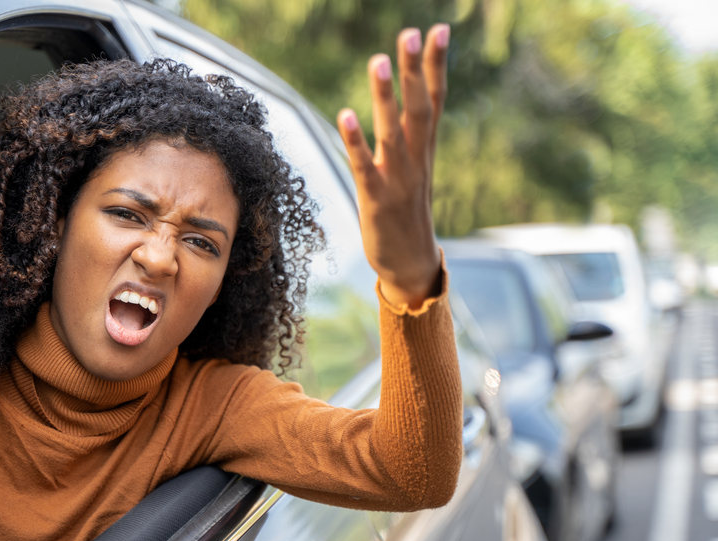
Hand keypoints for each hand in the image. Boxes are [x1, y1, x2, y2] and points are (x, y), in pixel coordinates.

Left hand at [336, 25, 448, 309]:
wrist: (411, 265)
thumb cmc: (406, 213)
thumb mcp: (412, 169)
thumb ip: (407, 135)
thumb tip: (404, 100)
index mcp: (425, 151)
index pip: (435, 100)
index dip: (436, 66)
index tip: (440, 29)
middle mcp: (416, 162)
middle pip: (419, 108)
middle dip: (416, 70)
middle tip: (411, 33)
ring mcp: (399, 182)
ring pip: (393, 133)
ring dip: (385, 98)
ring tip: (378, 61)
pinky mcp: (377, 202)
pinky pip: (365, 167)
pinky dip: (356, 142)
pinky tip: (345, 116)